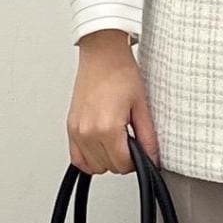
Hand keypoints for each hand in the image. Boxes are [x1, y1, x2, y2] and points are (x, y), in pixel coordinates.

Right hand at [66, 31, 161, 175]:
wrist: (102, 54)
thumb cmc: (120, 73)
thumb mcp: (141, 106)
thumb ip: (147, 137)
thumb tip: (152, 157)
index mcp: (107, 128)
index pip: (122, 164)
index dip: (136, 161)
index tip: (140, 151)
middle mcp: (87, 131)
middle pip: (107, 167)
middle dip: (122, 160)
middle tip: (130, 141)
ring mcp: (76, 130)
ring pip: (92, 166)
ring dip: (106, 159)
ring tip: (116, 140)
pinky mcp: (71, 126)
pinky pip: (77, 158)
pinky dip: (89, 158)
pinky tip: (101, 146)